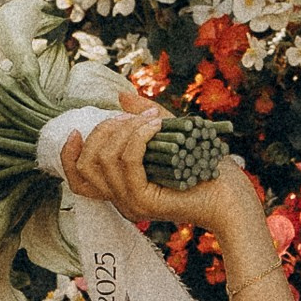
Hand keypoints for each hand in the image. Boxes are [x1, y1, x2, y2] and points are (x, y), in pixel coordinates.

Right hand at [59, 90, 254, 240]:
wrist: (232, 197)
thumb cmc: (205, 169)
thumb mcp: (171, 137)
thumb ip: (143, 119)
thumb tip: (121, 97)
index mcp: (121, 189)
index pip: (78, 179)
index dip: (68, 155)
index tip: (77, 130)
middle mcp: (121, 200)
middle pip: (87, 163)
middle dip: (105, 130)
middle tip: (135, 116)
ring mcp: (131, 203)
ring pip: (105, 160)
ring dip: (124, 130)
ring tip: (151, 120)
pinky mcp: (145, 201)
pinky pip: (128, 163)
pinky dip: (137, 137)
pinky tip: (153, 125)